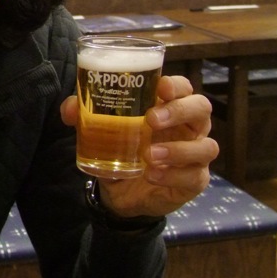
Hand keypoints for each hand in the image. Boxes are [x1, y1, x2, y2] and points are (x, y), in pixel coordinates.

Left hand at [61, 74, 218, 218]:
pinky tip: (152, 176)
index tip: (160, 86)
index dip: (177, 85)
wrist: (121, 192)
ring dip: (178, 149)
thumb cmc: (121, 149)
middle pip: (202, 109)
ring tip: (149, 155)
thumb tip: (70, 108)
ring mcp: (195, 155)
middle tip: (151, 119)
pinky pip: (194, 176)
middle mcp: (189, 127)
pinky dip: (173, 175)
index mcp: (170, 107)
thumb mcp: (101, 131)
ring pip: (206, 145)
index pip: (184, 88)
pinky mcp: (194, 180)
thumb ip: (85, 115)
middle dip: (179, 111)